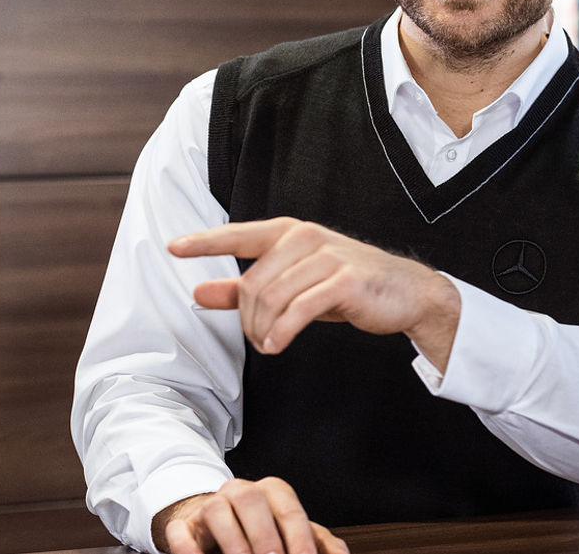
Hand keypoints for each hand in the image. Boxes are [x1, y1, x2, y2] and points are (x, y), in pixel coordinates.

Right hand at [152, 478, 347, 553]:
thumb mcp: (294, 534)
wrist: (217, 527)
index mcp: (273, 491)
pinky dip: (188, 548)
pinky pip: (181, 531)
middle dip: (266, 536)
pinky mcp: (184, 524)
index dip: (299, 538)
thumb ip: (320, 543)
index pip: (289, 510)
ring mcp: (210, 505)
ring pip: (217, 511)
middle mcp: (240, 492)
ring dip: (233, 542)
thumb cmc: (263, 531)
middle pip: (252, 501)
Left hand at [169, 217, 460, 367]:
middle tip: (260, 337)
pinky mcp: (344, 281)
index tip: (173, 247)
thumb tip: (200, 293)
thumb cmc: (345, 285)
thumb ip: (244, 288)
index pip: (239, 234)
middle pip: (253, 284)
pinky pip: (297, 311)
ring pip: (272, 299)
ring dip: (264, 331)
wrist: (404, 292)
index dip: (205, 242)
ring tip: (271, 343)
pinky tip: (278, 345)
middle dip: (248, 319)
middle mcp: (306, 237)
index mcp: (290, 232)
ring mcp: (327, 257)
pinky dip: (281, 333)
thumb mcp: (292, 283)